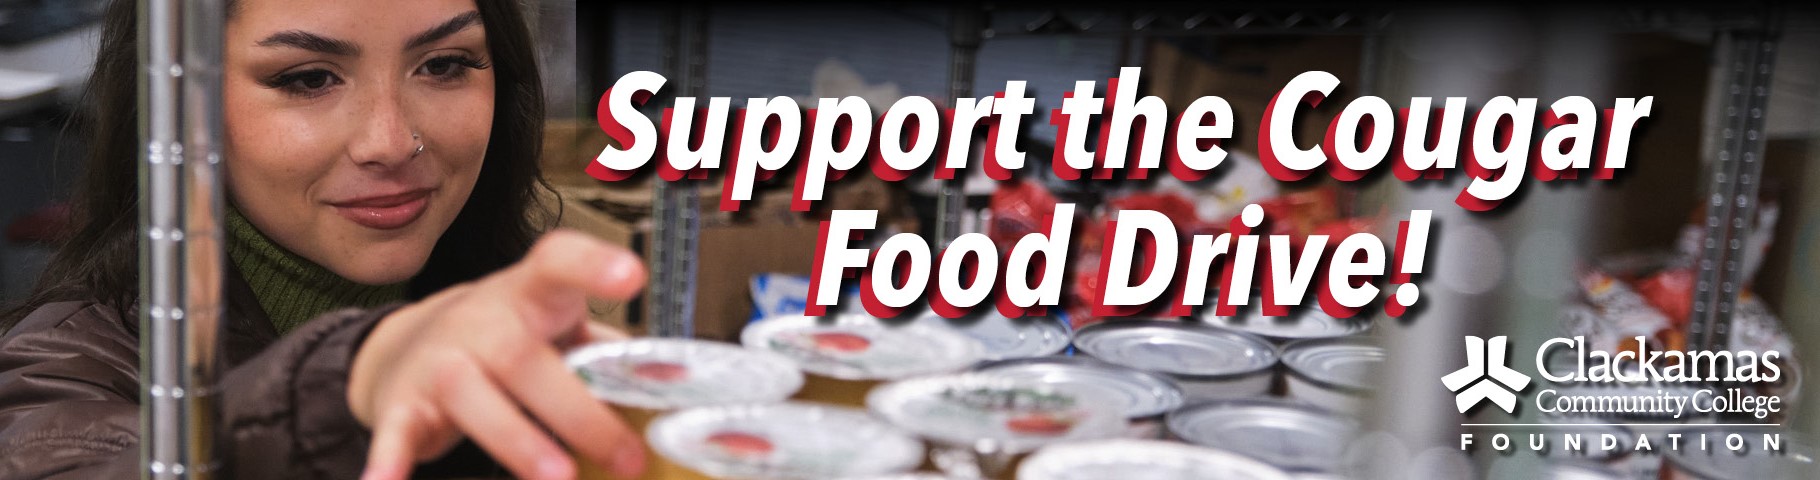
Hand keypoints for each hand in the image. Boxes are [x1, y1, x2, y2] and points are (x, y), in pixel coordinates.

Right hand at [348, 230, 648, 479]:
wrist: (406, 345)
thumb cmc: (506, 337)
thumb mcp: (553, 326)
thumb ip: (608, 351)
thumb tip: (671, 379)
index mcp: (528, 294)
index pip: (558, 264)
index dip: (593, 265)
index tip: (632, 275)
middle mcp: (481, 321)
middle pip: (525, 357)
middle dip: (577, 411)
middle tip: (625, 457)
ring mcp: (439, 361)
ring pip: (472, 395)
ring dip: (517, 440)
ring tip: (559, 477)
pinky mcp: (402, 403)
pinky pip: (397, 432)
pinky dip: (392, 460)